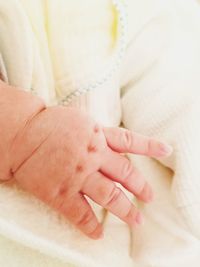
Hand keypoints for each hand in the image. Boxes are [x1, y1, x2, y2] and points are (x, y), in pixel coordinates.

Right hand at [10, 106, 171, 239]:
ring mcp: (78, 176)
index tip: (166, 150)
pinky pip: (81, 214)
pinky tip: (98, 233)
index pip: (130, 141)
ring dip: (125, 211)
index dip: (150, 146)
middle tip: (149, 198)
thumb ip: (98, 133)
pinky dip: (91, 226)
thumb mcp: (80, 121)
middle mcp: (93, 156)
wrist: (22, 134)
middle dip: (140, 187)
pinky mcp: (61, 193)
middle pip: (126, 174)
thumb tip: (111, 142)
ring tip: (136, 220)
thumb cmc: (48, 124)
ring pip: (110, 196)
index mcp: (97, 136)